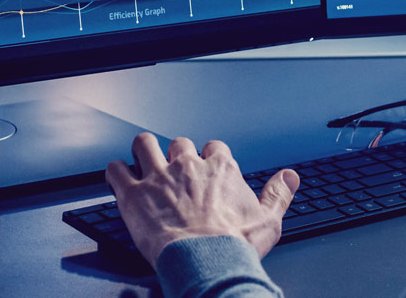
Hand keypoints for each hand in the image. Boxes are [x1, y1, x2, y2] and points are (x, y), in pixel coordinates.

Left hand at [106, 133, 299, 267]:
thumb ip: (279, 194)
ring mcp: (158, 176)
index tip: (207, 170)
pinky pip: (115, 170)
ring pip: (144, 144)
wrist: (205, 261)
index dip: (210, 159)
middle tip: (175, 172)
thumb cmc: (234, 246)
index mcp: (220, 169)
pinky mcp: (133, 194)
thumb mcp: (268, 221)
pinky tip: (117, 178)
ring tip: (142, 160)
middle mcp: (188, 165)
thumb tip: (290, 177)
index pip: (214, 148)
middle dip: (177, 155)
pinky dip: (115, 172)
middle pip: (180, 143)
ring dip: (143, 151)